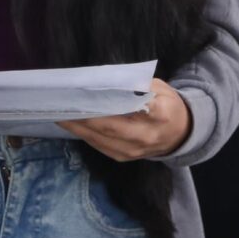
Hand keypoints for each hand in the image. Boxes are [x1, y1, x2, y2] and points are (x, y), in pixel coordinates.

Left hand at [62, 80, 191, 159]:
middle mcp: (146, 137)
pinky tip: (70, 123)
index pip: (142, 109)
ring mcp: (133, 150)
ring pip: (99, 138)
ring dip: (77, 126)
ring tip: (59, 112)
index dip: (120, 103)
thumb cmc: (168, 106)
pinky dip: (83, 133)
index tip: (97, 93)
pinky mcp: (122, 157)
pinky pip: (98, 145)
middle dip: (84, 115)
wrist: (179, 136)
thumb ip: (139, 84)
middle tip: (63, 102)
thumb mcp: (161, 88)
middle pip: (111, 126)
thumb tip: (110, 80)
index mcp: (162, 115)